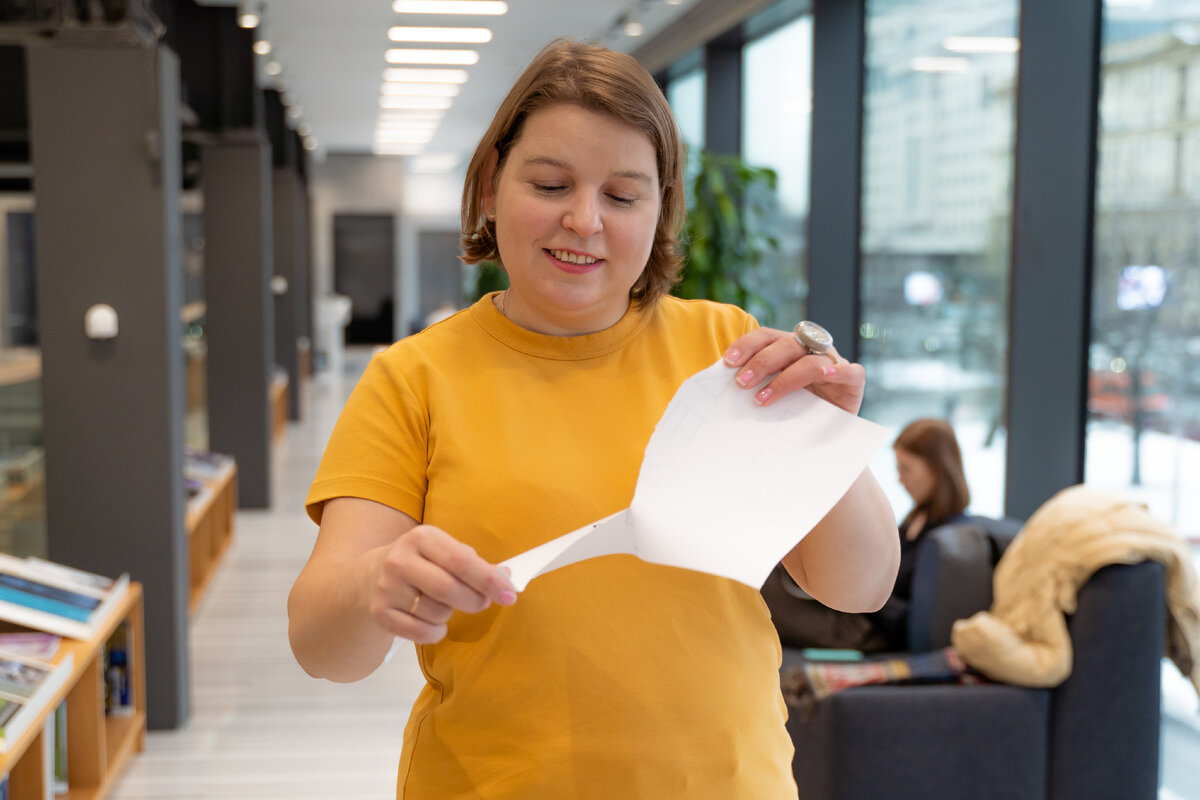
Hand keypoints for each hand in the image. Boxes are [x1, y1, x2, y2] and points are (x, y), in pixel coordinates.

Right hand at [368, 525, 517, 644]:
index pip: (461, 561)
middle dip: (475, 601)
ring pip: (437, 612)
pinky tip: (434, 621)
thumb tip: (507, 577)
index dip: (489, 581)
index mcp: (422, 538)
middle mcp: (400, 559)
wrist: (373, 575)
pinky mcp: (380, 612)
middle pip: (449, 588)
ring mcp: (387, 587)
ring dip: (451, 614)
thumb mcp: (445, 552)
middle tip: (483, 603)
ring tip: (446, 605)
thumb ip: (475, 564)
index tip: (510, 595)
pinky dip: (436, 632)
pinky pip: (422, 633)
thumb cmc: (423, 563)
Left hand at [723, 326, 865, 414]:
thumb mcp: (773, 395)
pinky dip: (838, 371)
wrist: (829, 436)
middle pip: (785, 345)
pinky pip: (851, 371)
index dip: (747, 345)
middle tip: (741, 383)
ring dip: (785, 378)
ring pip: (810, 361)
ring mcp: (833, 363)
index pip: (766, 336)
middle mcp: (811, 350)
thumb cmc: (795, 410)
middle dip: (761, 363)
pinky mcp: (853, 381)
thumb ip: (756, 386)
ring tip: (763, 399)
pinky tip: (824, 375)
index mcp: (789, 347)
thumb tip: (723, 391)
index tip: (728, 362)